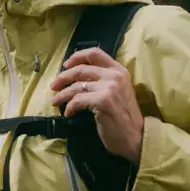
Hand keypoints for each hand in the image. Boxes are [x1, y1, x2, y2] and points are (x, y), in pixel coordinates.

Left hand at [50, 47, 144, 162]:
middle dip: (63, 77)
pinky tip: (68, 113)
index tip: (66, 65)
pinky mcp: (103, 101)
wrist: (136, 137)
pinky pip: (77, 100)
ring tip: (54, 101)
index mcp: (119, 70)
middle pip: (81, 69)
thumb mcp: (117, 91)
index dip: (77, 56)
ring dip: (61, 94)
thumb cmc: (124, 117)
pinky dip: (69, 107)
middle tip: (53, 86)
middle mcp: (115, 76)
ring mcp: (109, 87)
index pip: (95, 53)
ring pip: (76, 86)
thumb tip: (77, 76)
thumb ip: (103, 80)